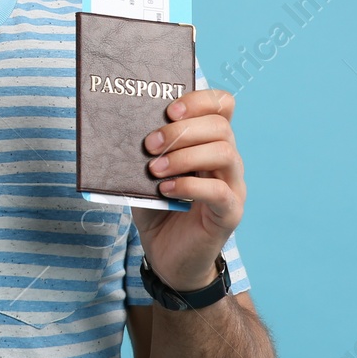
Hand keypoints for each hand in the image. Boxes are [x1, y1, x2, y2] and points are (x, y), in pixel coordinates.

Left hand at [131, 88, 245, 290]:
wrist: (168, 258)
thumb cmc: (159, 211)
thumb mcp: (146, 176)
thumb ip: (144, 153)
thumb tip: (123, 129)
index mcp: (209, 142)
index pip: (222, 105)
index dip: (199, 99)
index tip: (168, 109)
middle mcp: (227, 160)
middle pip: (221, 126)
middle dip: (181, 130)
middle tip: (149, 145)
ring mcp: (232, 186)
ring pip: (224, 153)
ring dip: (184, 156)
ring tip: (155, 169)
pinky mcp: (230, 213)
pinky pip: (219, 191)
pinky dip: (190, 186)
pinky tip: (166, 190)